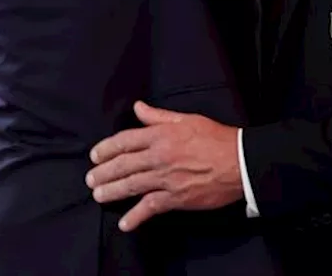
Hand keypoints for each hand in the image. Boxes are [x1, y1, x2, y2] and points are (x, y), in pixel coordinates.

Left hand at [86, 102, 241, 231]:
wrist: (240, 162)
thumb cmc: (216, 138)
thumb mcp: (187, 119)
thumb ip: (159, 116)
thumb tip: (137, 108)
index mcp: (161, 135)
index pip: (125, 141)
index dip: (106, 148)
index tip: (95, 156)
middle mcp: (159, 156)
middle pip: (123, 164)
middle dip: (103, 172)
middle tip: (90, 179)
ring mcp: (166, 179)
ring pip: (131, 185)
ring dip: (111, 191)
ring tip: (98, 195)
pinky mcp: (176, 198)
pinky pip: (150, 208)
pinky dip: (136, 217)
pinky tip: (125, 224)